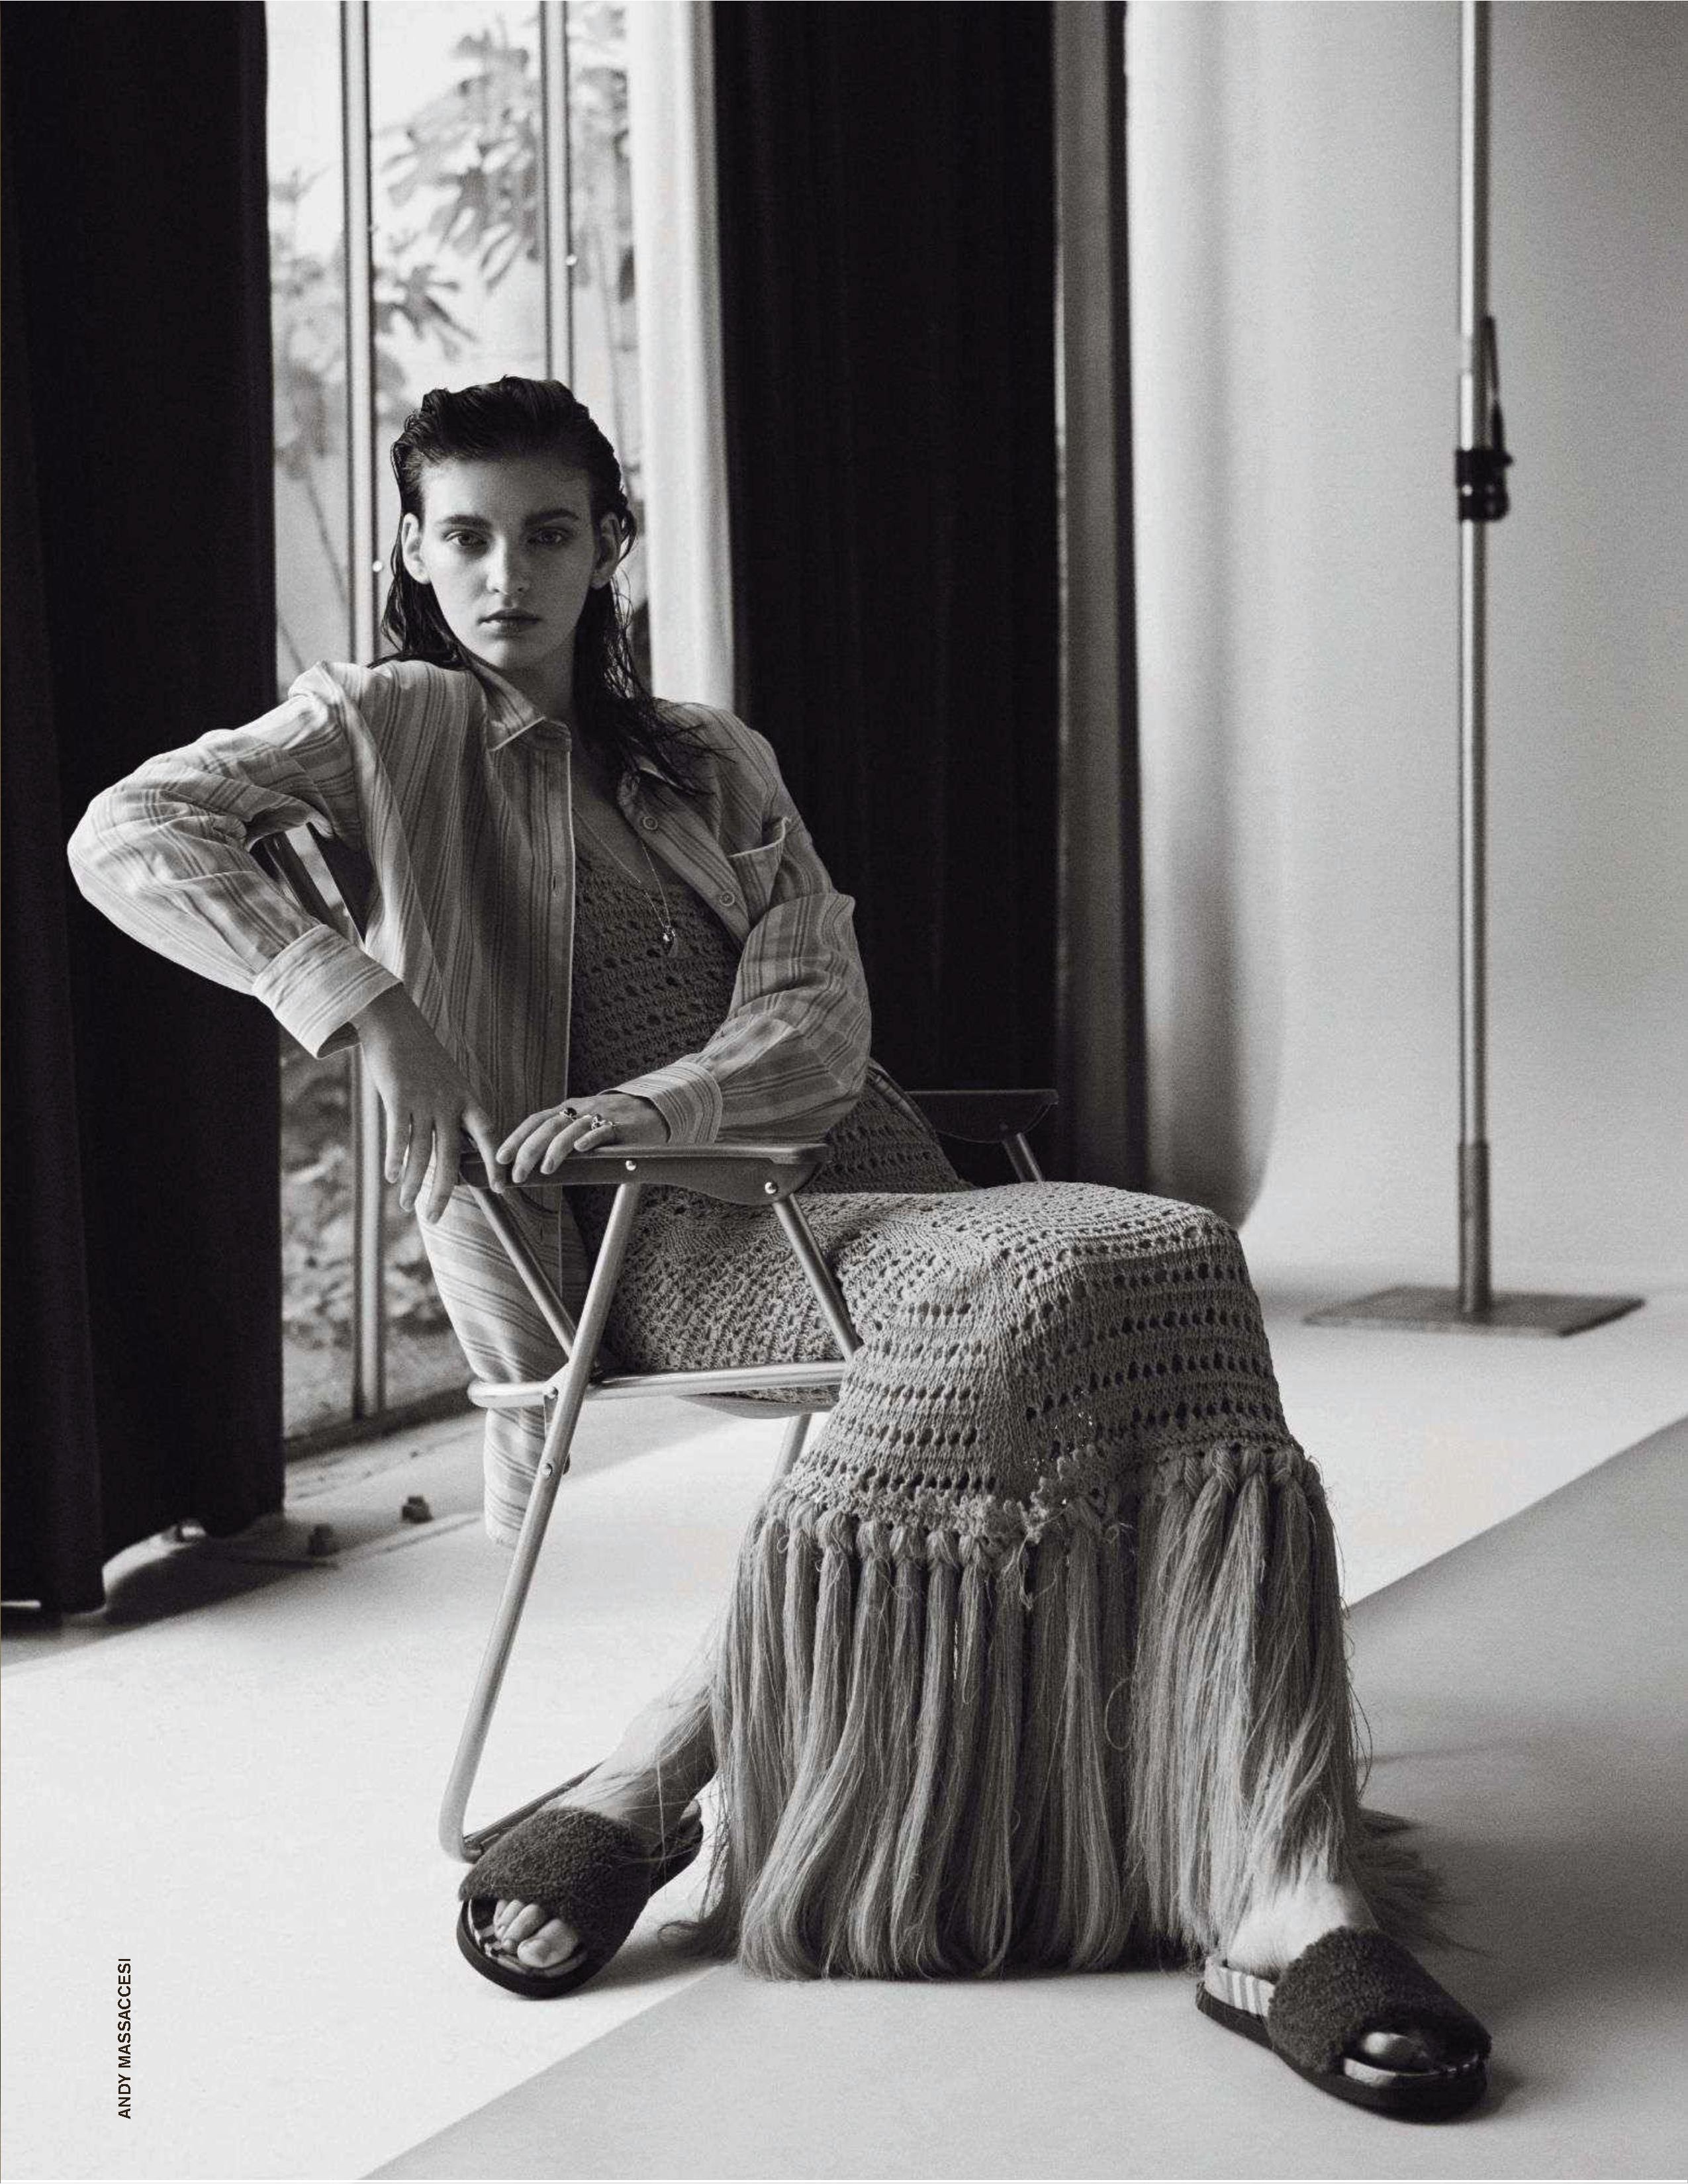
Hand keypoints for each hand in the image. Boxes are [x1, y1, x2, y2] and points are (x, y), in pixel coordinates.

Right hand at [351, 986, 506, 1223]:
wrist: (396, 1024)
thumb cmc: (422, 1056)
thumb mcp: (448, 1080)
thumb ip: (453, 1110)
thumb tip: (454, 1143)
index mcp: (467, 1099)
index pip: (490, 1135)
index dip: (496, 1162)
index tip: (502, 1188)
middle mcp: (449, 1103)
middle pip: (451, 1155)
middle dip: (443, 1190)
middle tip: (435, 1218)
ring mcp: (424, 1100)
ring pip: (422, 1152)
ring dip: (414, 1183)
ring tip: (406, 1206)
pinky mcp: (398, 1097)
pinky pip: (398, 1135)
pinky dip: (395, 1159)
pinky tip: (391, 1177)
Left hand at [499, 1091, 669, 1182]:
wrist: (653, 1109)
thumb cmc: (615, 1123)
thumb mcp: (584, 1125)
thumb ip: (564, 1139)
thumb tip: (537, 1166)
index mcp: (568, 1109)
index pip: (535, 1121)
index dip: (516, 1138)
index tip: (500, 1158)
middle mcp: (580, 1110)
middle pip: (547, 1127)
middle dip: (529, 1151)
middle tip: (518, 1174)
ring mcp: (600, 1116)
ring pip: (571, 1129)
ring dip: (555, 1150)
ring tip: (545, 1169)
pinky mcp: (621, 1125)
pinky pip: (603, 1130)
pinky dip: (591, 1138)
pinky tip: (581, 1150)